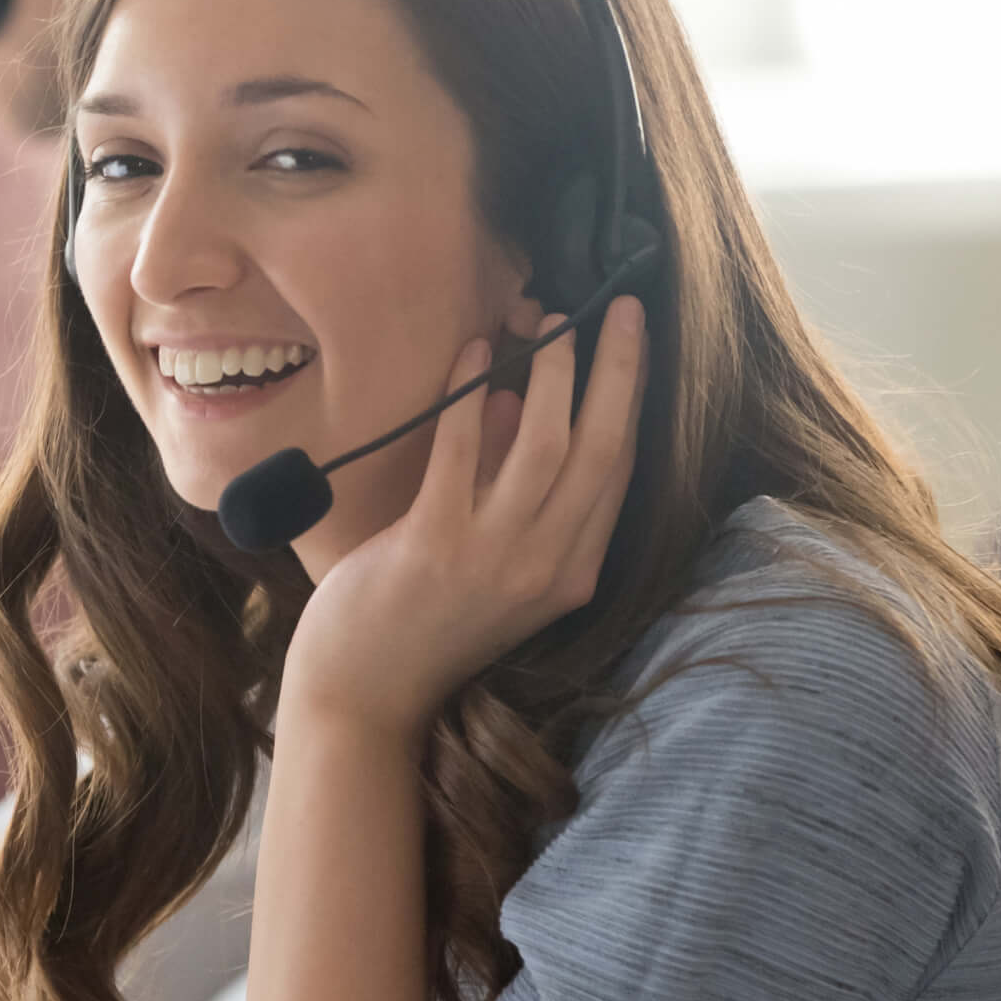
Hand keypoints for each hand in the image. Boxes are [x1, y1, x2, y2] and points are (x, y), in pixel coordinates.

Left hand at [284, 296, 647, 738]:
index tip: (635, 342)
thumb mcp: (493, 563)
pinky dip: (470, 396)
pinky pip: (462, 450)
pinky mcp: (436, 545)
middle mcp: (546, 566)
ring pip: (545, 442)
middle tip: (620, 305)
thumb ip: (515, 491)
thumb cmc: (423, 625)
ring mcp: (494, 557)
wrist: (365, 695)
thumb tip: (525, 403)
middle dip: (617, 369)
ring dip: (551, 371)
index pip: (618, 470)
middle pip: (600, 448)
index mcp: (572, 574)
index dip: (632, 399)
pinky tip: (472, 352)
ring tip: (545, 319)